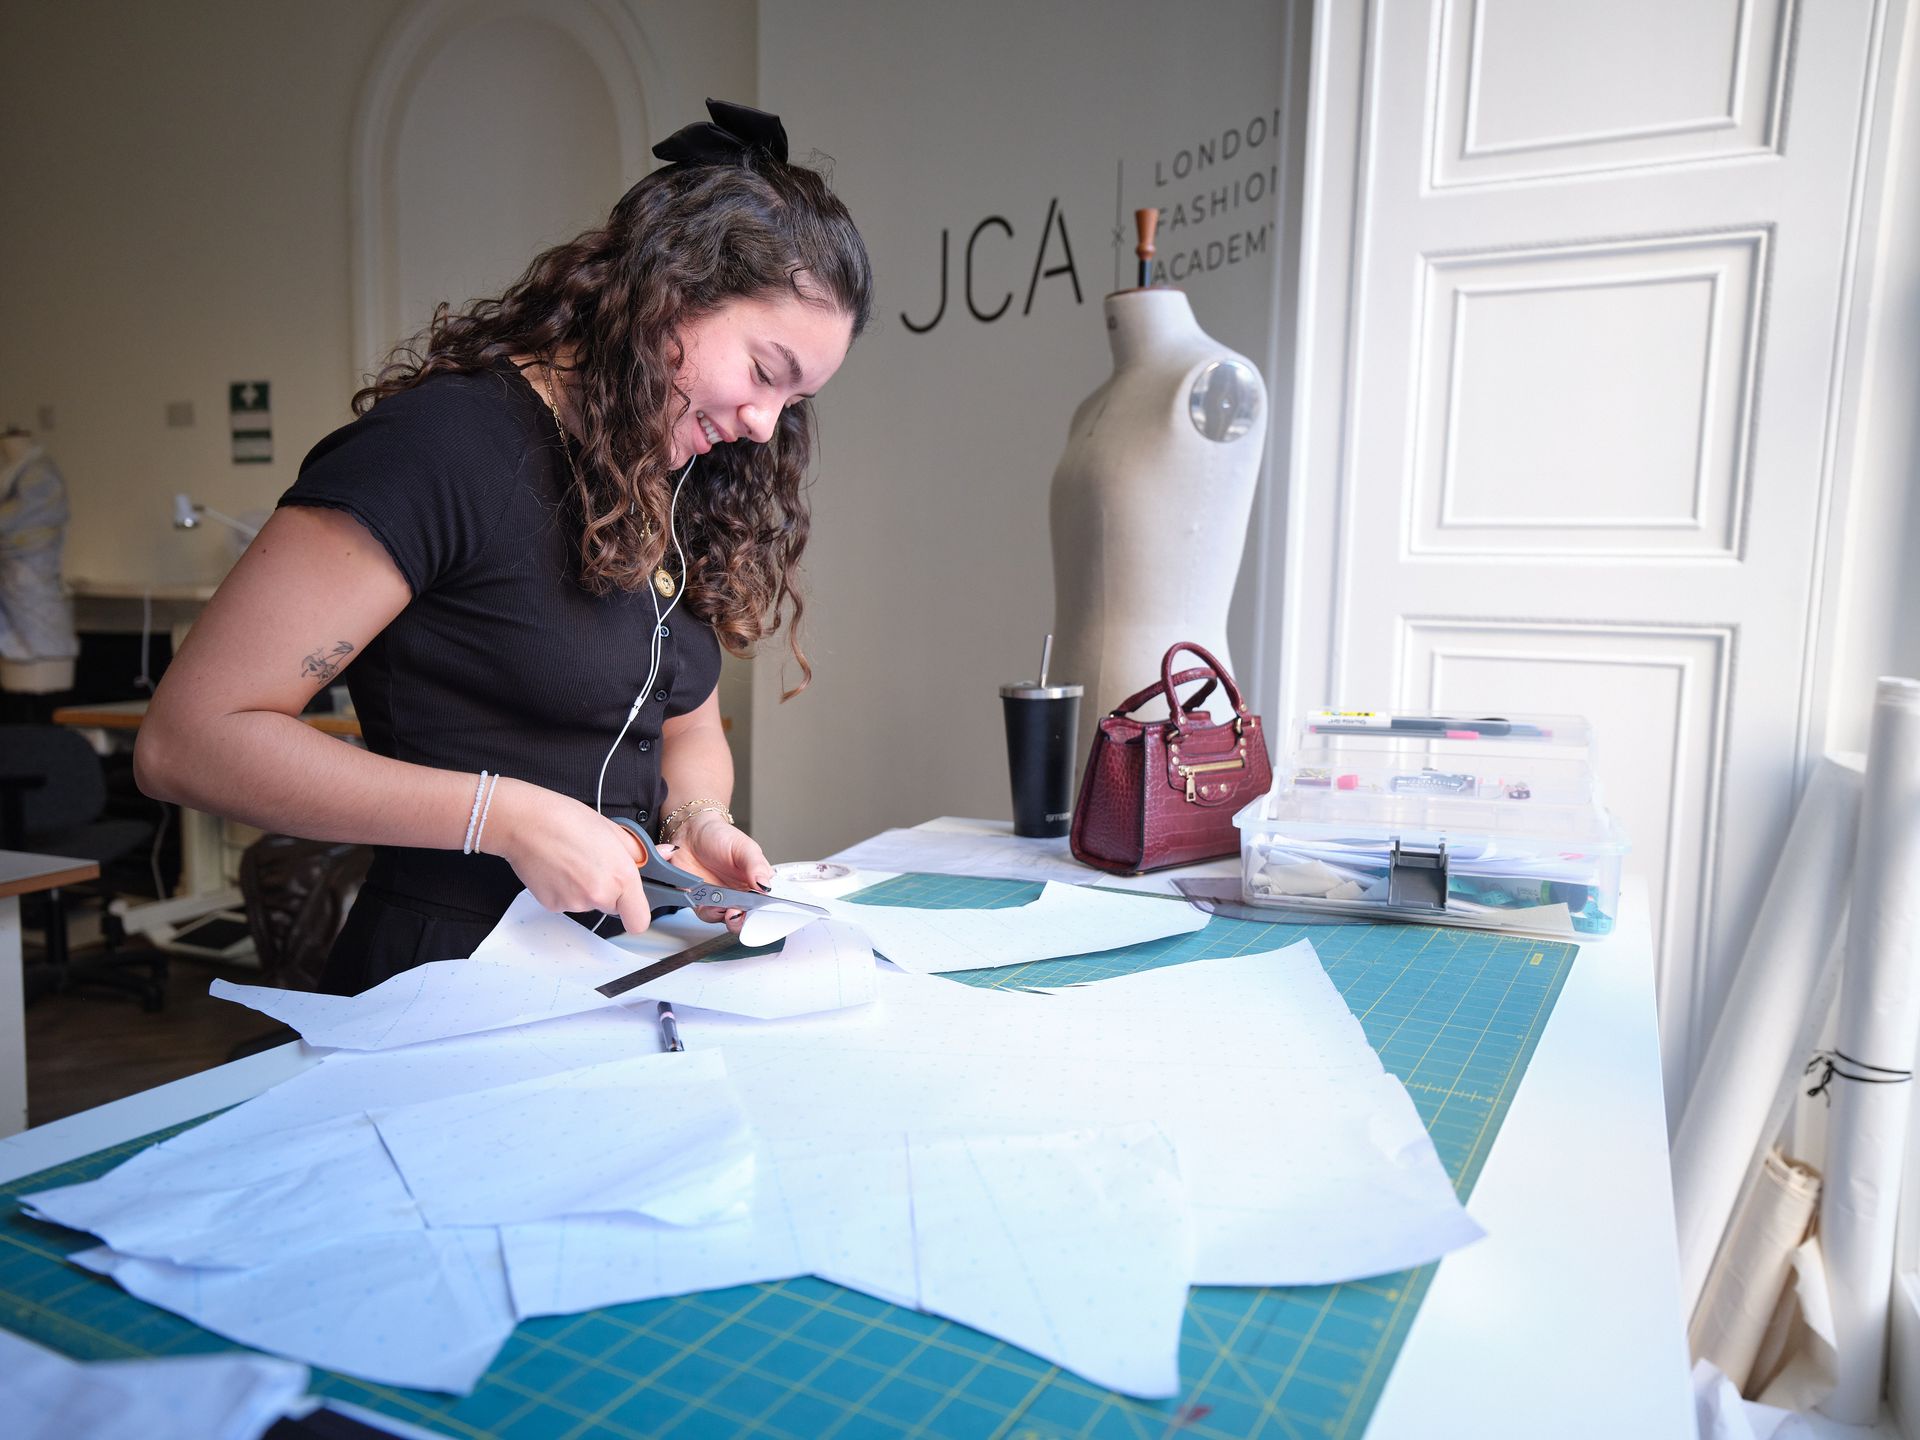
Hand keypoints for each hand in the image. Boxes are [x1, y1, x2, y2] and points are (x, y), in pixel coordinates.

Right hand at [478, 778, 652, 933]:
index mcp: (621, 877)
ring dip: (586, 889)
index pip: (640, 920)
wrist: (526, 822)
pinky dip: (565, 890)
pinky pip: (568, 903)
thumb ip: (641, 851)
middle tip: (597, 865)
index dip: (637, 911)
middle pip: (613, 907)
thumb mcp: (613, 830)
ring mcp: (575, 903)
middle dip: (611, 892)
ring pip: (589, 904)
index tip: (634, 902)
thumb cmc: (568, 820)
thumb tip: (665, 855)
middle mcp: (599, 895)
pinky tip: (558, 868)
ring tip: (573, 861)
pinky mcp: (553, 906)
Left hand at [671, 810, 771, 932]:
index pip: (768, 903)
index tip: (764, 910)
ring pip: (730, 921)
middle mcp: (740, 894)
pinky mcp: (702, 903)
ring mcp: (722, 900)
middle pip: (750, 917)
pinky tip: (712, 904)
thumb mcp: (744, 847)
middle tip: (745, 913)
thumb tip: (767, 885)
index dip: (769, 911)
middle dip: (749, 921)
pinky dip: (711, 914)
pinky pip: (708, 916)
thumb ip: (756, 866)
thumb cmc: (719, 836)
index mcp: (756, 881)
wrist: (690, 833)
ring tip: (729, 909)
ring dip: (730, 919)